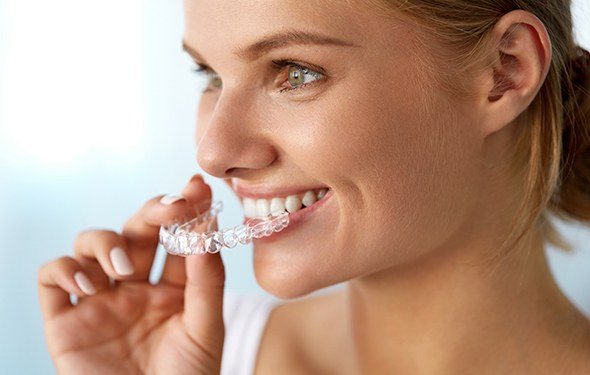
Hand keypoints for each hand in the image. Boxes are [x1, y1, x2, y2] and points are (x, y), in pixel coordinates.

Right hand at [38, 174, 225, 374]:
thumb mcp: (206, 329)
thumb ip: (207, 280)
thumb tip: (207, 228)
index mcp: (171, 288)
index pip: (177, 237)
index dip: (187, 209)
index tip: (197, 187)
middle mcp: (135, 287)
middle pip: (136, 230)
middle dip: (153, 211)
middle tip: (172, 208)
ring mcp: (100, 300)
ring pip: (91, 243)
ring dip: (107, 243)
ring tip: (125, 270)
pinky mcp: (65, 320)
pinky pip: (52, 277)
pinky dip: (65, 270)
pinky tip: (90, 287)